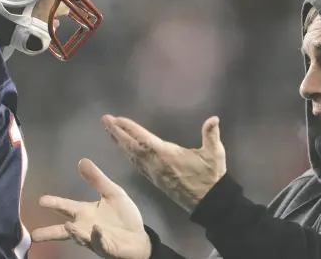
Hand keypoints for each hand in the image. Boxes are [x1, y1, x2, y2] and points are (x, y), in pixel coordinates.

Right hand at [31, 158, 151, 258]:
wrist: (139, 236)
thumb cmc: (123, 215)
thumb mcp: (112, 192)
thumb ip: (96, 179)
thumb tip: (82, 161)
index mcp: (86, 213)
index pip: (66, 207)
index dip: (54, 203)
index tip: (40, 200)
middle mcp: (85, 227)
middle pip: (64, 230)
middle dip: (50, 232)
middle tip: (34, 234)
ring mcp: (94, 239)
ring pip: (80, 237)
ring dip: (75, 232)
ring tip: (68, 226)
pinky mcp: (107, 247)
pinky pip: (100, 242)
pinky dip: (97, 237)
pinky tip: (96, 230)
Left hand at [102, 115, 226, 212]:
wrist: (208, 202)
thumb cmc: (210, 176)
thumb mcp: (215, 154)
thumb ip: (211, 135)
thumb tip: (214, 119)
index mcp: (167, 155)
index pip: (144, 139)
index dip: (130, 129)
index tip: (117, 119)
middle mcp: (155, 164)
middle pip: (132, 146)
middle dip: (117, 132)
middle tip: (105, 120)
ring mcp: (153, 172)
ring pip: (131, 156)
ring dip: (119, 142)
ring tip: (108, 130)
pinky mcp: (154, 179)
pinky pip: (136, 163)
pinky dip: (127, 153)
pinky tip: (123, 148)